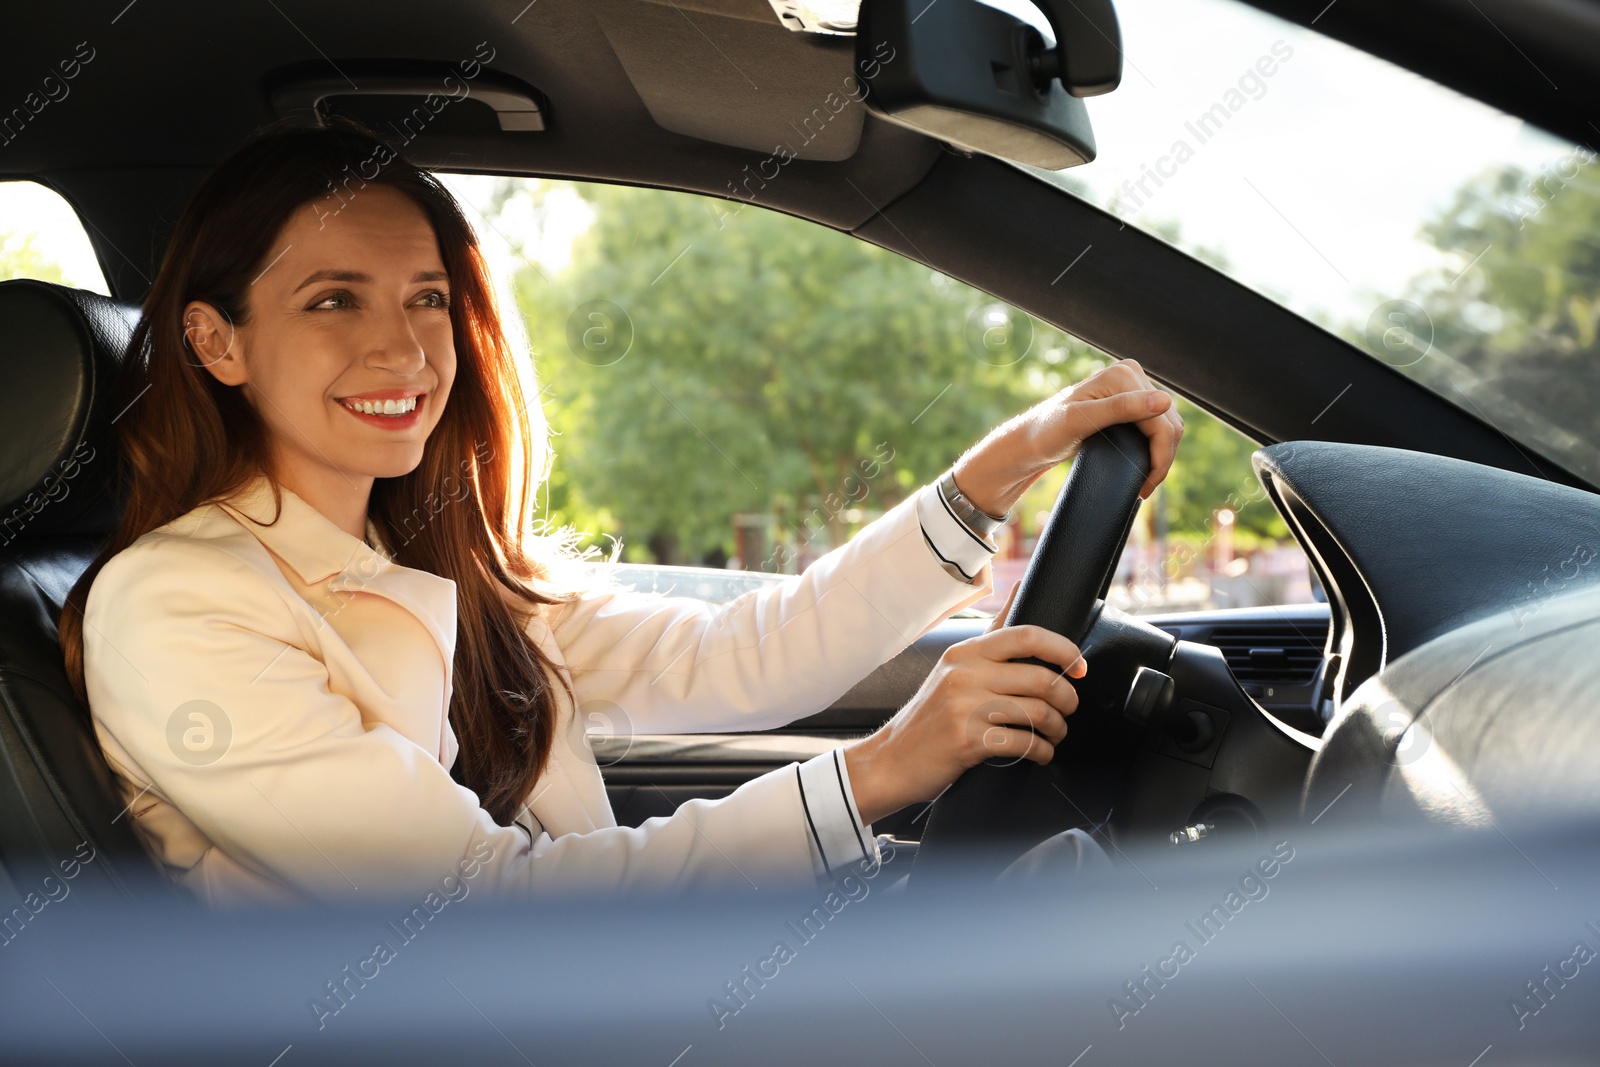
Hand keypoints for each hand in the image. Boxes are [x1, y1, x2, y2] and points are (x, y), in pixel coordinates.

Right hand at [842, 582, 1086, 824]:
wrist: (893, 759)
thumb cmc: (930, 715)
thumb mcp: (954, 668)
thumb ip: (991, 635)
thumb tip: (1021, 588)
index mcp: (966, 652)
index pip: (1027, 636)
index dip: (1063, 649)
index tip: (1080, 667)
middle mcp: (965, 674)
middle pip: (1041, 679)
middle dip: (1067, 699)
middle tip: (1068, 709)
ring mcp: (965, 707)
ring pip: (1037, 712)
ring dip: (1058, 729)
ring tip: (1056, 734)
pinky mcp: (967, 740)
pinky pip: (1023, 742)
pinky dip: (1042, 751)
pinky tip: (1041, 753)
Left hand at [951, 358, 1182, 515]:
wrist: (1031, 440)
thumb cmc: (1047, 431)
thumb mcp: (1080, 421)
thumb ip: (1120, 408)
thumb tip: (1164, 401)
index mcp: (1123, 375)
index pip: (1161, 419)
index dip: (1161, 455)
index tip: (1146, 485)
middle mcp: (1131, 375)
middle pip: (1169, 422)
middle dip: (1163, 459)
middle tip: (1146, 488)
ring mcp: (1131, 388)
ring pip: (1167, 425)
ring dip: (1162, 455)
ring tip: (1146, 481)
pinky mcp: (1129, 402)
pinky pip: (1157, 425)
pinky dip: (1156, 447)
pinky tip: (1146, 466)